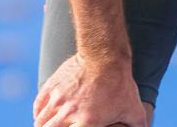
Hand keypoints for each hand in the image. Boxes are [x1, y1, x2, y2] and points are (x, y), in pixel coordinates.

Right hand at [33, 54, 147, 126]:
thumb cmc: (119, 84)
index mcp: (87, 123)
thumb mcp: (133, 109)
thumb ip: (137, 125)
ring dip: (43, 126)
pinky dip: (38, 113)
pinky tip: (42, 115)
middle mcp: (68, 113)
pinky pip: (39, 105)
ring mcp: (57, 99)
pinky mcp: (52, 86)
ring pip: (40, 121)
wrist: (103, 55)